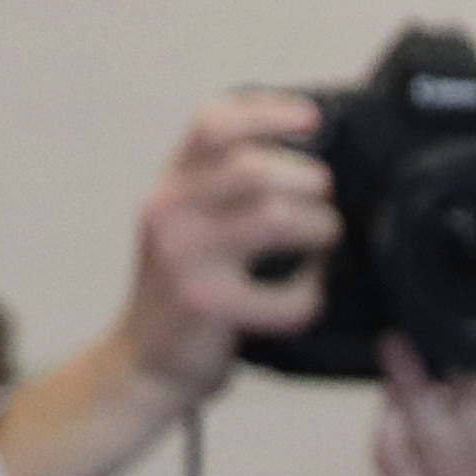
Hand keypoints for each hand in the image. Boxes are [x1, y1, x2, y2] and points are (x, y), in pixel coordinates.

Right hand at [120, 94, 336, 408]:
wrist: (148, 362)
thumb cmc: (190, 291)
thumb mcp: (192, 225)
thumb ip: (225, 189)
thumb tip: (303, 160)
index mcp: (171, 184)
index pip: (213, 125)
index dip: (267, 113)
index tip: (312, 118)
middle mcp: (169, 211)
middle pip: (254, 166)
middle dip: (308, 180)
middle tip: (326, 201)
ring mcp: (185, 257)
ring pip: (274, 216)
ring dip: (319, 227)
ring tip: (325, 241)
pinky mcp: (207, 304)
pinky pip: (288, 294)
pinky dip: (313, 294)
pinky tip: (312, 294)